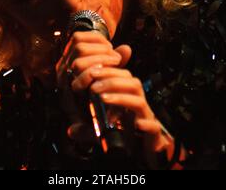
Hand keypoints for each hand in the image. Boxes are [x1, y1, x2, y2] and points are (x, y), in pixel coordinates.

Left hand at [56, 30, 174, 166]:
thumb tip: (71, 131)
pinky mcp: (154, 136)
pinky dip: (146, 125)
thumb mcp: (103, 131)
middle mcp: (138, 105)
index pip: (122, 76)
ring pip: (139, 102)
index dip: (108, 71)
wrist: (148, 155)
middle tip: (93, 86)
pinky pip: (153, 127)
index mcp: (128, 98)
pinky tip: (136, 124)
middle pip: (132, 83)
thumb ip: (89, 130)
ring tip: (103, 98)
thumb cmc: (126, 138)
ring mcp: (146, 119)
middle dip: (111, 80)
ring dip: (121, 97)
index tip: (91, 72)